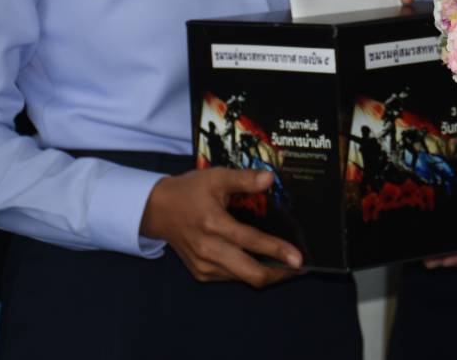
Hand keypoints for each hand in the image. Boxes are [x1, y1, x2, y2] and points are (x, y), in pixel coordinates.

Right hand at [139, 168, 303, 284]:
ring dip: (265, 273)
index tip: (299, 259)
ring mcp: (204, 265)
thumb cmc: (189, 191)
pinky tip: (260, 261)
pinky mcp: (201, 274)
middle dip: (278, 273)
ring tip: (285, 264)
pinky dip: (248, 272)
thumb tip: (270, 178)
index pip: (250, 241)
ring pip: (243, 278)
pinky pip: (231, 278)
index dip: (277, 251)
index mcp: (213, 224)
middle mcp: (208, 250)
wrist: (158, 210)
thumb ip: (244, 179)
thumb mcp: (216, 177)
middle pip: (250, 273)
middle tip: (298, 267)